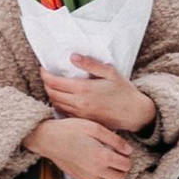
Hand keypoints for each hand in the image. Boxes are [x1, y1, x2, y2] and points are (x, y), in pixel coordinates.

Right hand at [36, 112, 136, 178]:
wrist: (49, 139)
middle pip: (120, 176)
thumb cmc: (71, 129)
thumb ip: (114, 140)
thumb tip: (128, 150)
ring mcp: (88, 177)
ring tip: (117, 169)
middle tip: (121, 159)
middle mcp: (96, 170)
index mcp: (102, 156)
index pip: (125, 164)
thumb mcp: (95, 127)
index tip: (125, 152)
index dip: (128, 158)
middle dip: (124, 169)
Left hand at [41, 53, 157, 136]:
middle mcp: (79, 104)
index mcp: (84, 90)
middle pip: (52, 94)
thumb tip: (72, 57)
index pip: (55, 83)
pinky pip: (65, 113)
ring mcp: (81, 114)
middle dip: (46, 84)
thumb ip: (90, 64)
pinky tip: (63, 98)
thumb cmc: (123, 91)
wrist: (134, 113)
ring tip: (53, 85)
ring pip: (56, 104)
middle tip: (47, 76)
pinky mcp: (84, 121)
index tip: (43, 68)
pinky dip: (59, 105)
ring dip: (51, 95)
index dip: (45, 75)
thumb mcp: (110, 72)